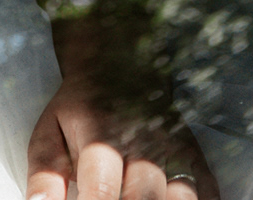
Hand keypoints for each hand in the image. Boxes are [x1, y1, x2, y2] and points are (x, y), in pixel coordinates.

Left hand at [24, 80, 207, 199]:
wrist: (117, 64)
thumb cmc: (77, 110)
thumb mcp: (49, 133)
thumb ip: (45, 176)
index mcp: (99, 135)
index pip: (101, 187)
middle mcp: (141, 141)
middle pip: (145, 196)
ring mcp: (172, 147)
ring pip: (182, 195)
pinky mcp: (194, 154)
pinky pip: (207, 189)